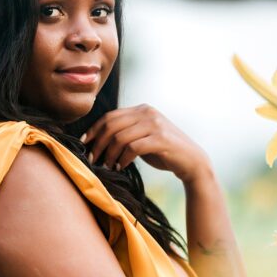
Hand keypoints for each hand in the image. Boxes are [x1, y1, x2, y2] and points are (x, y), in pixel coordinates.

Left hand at [80, 104, 210, 184]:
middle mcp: (148, 112)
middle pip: (111, 125)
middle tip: (93, 159)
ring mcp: (155, 125)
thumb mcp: (143, 136)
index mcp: (142, 109)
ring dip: (109, 154)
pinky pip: (132, 148)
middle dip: (98, 143)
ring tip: (107, 166)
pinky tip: (120, 167)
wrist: (191, 161)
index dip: (94, 130)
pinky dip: (122, 159)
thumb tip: (99, 138)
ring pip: (120, 137)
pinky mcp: (161, 139)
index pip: (110, 116)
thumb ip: (127, 132)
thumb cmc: (164, 152)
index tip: (84, 143)